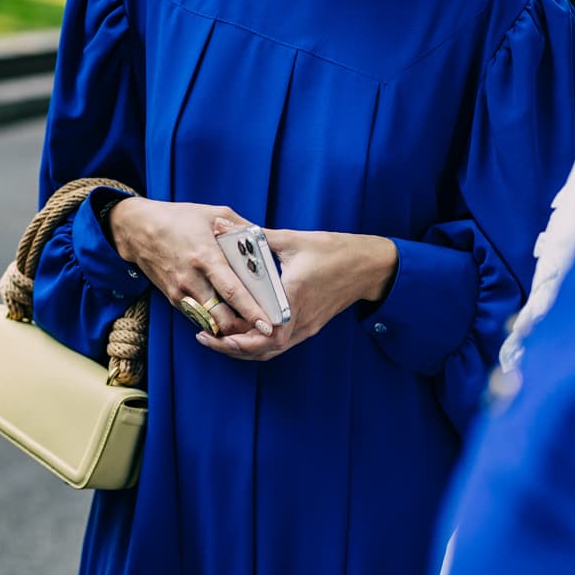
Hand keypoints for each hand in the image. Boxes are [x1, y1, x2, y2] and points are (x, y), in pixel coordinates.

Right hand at [107, 198, 274, 337]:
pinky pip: (199, 318)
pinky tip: (229, 316)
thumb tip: (267, 240)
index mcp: (206, 257)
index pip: (232, 292)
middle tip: (264, 329)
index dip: (252, 312)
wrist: (138, 229)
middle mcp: (192, 279)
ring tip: (250, 326)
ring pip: (211, 323)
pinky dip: (215, 322)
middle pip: (222, 317)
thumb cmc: (180, 218)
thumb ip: (243, 229)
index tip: (269, 326)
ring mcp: (181, 292)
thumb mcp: (215, 213)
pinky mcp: (174, 299)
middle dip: (245, 328)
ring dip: (230, 328)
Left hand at [195, 224, 397, 361]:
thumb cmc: (334, 251)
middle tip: (207, 339)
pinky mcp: (310, 326)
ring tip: (219, 339)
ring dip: (244, 349)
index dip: (239, 340)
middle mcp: (301, 318)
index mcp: (295, 297)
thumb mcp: (293, 240)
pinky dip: (259, 344)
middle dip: (232, 349)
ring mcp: (307, 326)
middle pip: (264, 349)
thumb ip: (255, 235)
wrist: (368, 267)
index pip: (266, 332)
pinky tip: (243, 333)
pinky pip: (281, 343)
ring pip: (271, 351)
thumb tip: (221, 224)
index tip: (215, 334)